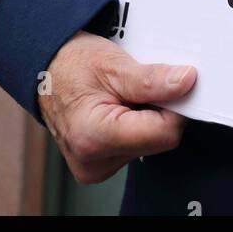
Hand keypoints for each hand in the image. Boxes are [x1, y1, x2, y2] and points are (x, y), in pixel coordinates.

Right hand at [37, 31, 196, 184]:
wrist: (45, 71)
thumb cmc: (71, 65)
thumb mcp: (113, 64)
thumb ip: (152, 79)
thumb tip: (187, 82)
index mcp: (93, 137)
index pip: (163, 133)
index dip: (176, 105)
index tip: (177, 82)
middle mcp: (94, 162)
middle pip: (159, 140)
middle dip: (161, 109)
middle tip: (142, 84)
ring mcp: (97, 168)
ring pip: (151, 143)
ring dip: (149, 115)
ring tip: (126, 94)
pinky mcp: (102, 165)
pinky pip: (138, 145)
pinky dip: (138, 124)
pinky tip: (122, 106)